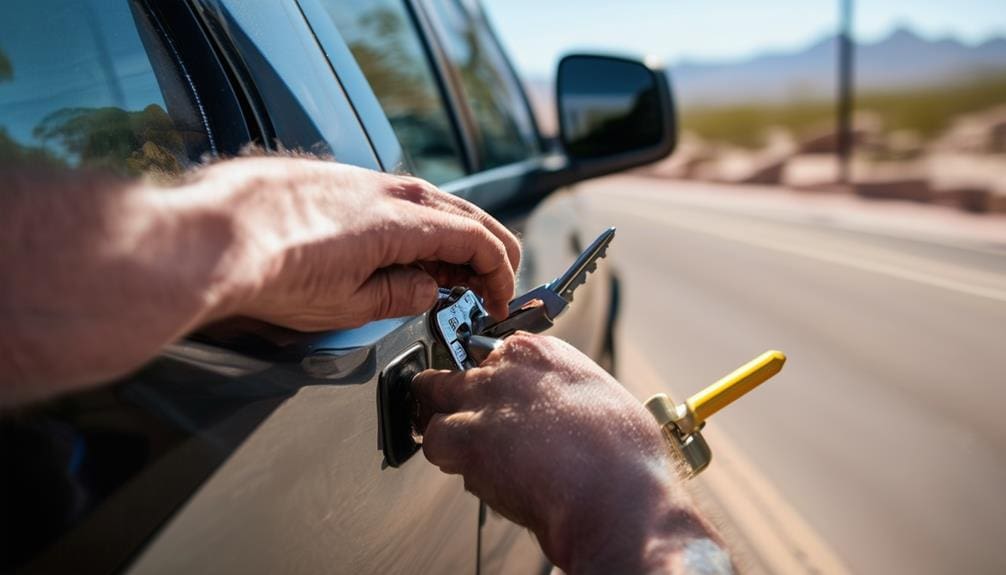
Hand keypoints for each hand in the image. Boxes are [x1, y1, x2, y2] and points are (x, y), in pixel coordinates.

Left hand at [194, 157, 520, 328]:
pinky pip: (392, 199)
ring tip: (448, 275)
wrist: (208, 237)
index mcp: (406, 219)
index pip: (477, 240)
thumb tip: (426, 288)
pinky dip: (414, 226)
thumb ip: (403, 293)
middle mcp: (390, 188)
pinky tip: (401, 251)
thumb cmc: (272, 270)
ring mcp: (359, 178)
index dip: (500, 274)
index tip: (502, 301)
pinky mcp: (332, 178)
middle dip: (486, 252)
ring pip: (428, 203)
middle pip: (462, 214)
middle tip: (492, 284)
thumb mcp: (352, 304)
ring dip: (449, 238)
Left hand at [412, 333, 723, 573]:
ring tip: (463, 451)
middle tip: (465, 422)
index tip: (491, 400)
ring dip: (444, 426)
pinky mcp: (468, 436)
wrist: (616, 495)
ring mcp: (484, 396)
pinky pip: (433, 441)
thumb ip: (563, 393)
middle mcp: (508, 365)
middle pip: (455, 370)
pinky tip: (471, 470)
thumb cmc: (622, 458)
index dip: (488, 381)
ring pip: (432, 399)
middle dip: (455, 397)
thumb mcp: (600, 398)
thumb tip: (553, 412)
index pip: (492, 352)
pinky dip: (446, 458)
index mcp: (542, 351)